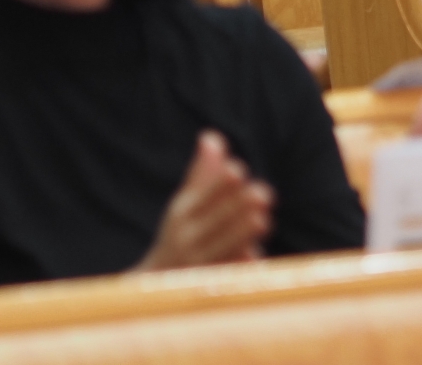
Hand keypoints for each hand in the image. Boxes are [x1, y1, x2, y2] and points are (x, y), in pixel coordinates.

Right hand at [135, 132, 272, 272]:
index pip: (202, 196)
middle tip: (263, 192)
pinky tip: (255, 258)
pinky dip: (237, 269)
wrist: (158, 285)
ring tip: (263, 220)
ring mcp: (198, 265)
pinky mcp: (209, 286)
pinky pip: (224, 278)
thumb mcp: (184, 204)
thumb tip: (212, 136)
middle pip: (215, 221)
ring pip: (222, 249)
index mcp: (183, 214)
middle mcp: (188, 238)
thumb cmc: (179, 235)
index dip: (220, 184)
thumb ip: (202, 173)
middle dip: (237, 207)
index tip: (238, 170)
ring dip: (241, 235)